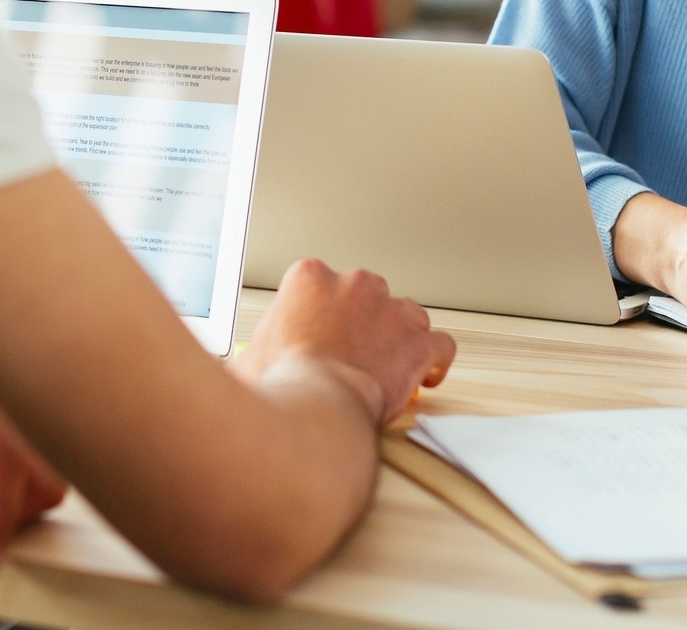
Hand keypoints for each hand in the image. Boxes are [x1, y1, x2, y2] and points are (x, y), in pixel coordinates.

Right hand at [237, 258, 456, 422]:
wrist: (315, 407)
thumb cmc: (281, 383)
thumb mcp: (250, 356)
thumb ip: (258, 348)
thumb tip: (247, 365)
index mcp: (309, 278)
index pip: (320, 283)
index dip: (323, 314)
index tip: (321, 335)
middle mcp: (354, 285)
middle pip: (367, 295)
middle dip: (363, 322)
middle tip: (352, 355)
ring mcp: (390, 311)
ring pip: (406, 315)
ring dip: (400, 337)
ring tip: (390, 364)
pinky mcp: (417, 343)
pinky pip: (439, 345)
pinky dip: (435, 361)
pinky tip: (427, 375)